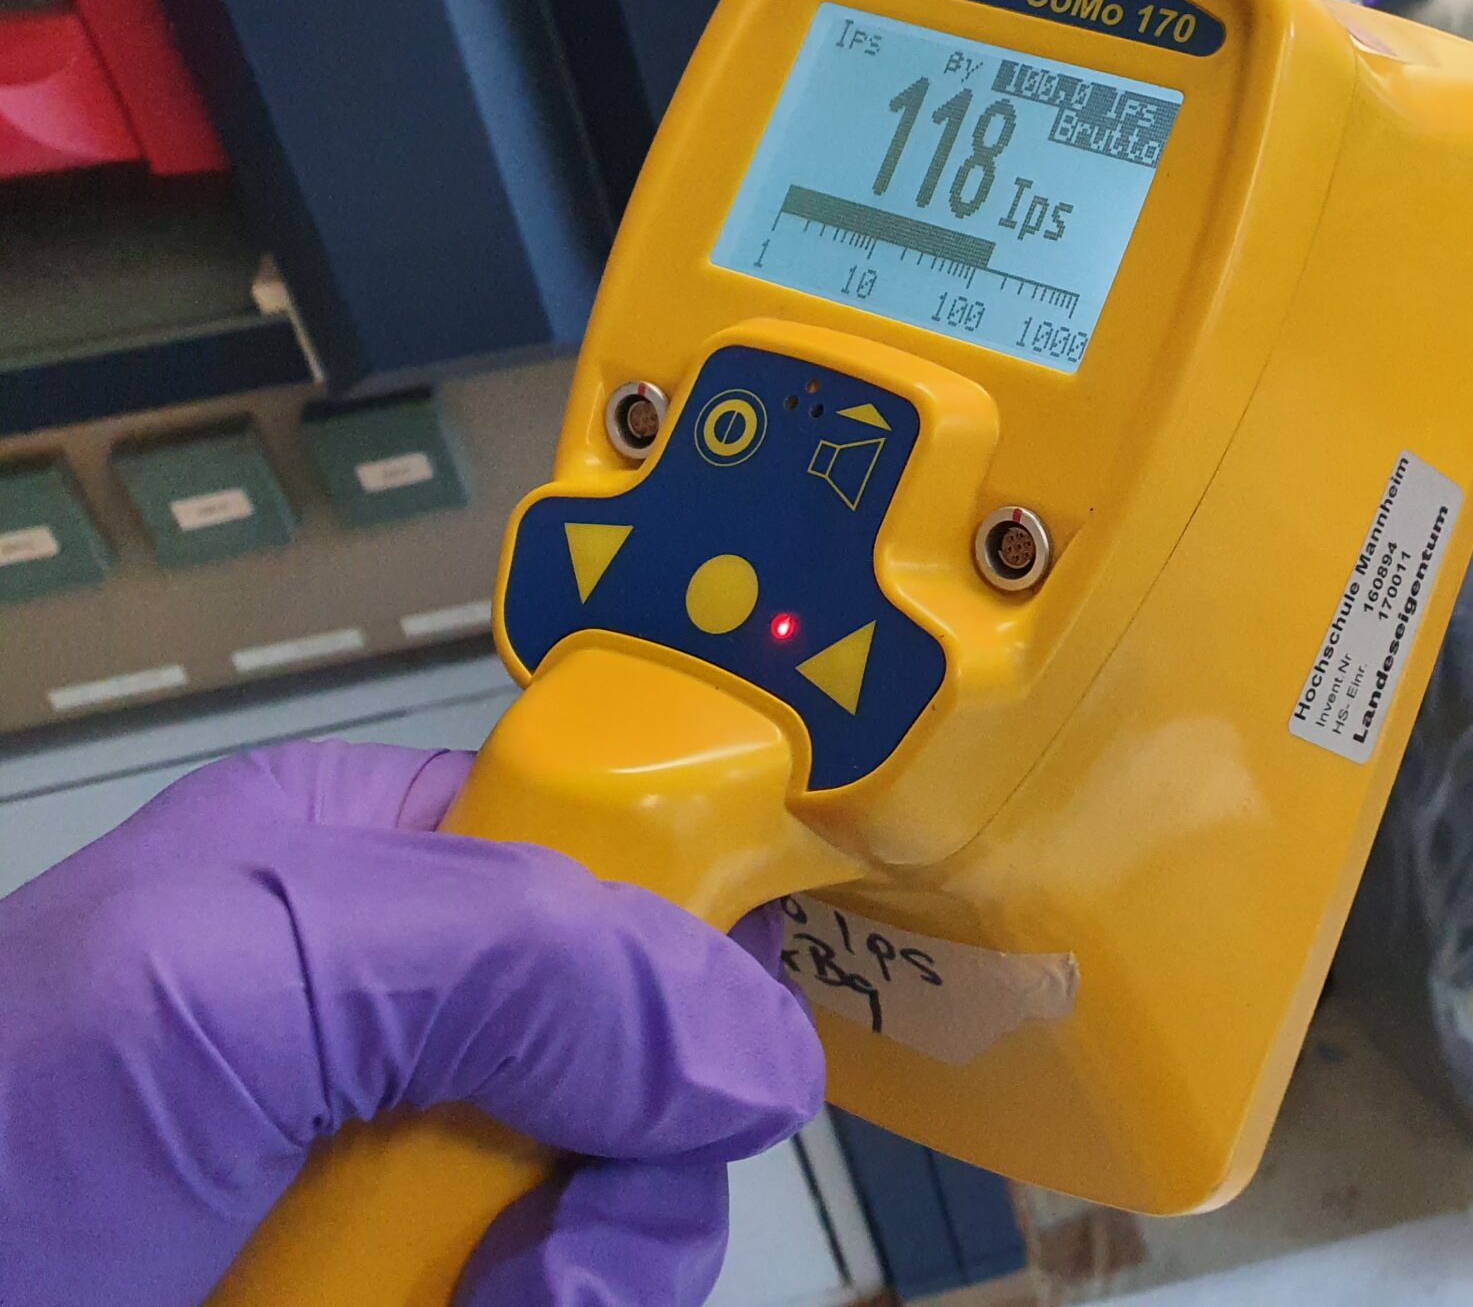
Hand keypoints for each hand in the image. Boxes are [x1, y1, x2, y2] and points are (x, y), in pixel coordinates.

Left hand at [0, 741, 820, 1306]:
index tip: (719, 1046)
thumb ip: (510, 956)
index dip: (692, 923)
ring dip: (595, 1274)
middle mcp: (402, 1017)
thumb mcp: (237, 973)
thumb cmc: (0, 1142)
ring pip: (624, 1209)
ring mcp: (399, 1182)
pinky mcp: (398, 1298)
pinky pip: (561, 1299)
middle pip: (650, 1049)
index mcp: (360, 867)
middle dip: (642, 1152)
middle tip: (555, 1243)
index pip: (611, 844)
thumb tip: (763, 1054)